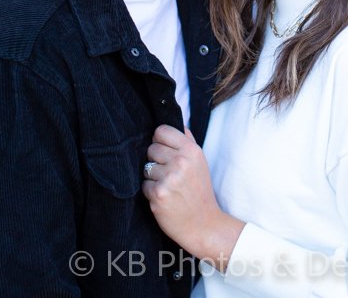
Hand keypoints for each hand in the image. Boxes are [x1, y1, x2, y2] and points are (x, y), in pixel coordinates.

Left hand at [142, 125, 242, 268]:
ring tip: (168, 187)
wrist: (204, 224)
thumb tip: (171, 123)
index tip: (165, 152)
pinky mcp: (158, 194)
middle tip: (169, 174)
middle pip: (151, 148)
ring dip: (153, 177)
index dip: (160, 141)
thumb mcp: (200, 162)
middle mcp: (181, 161)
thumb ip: (186, 142)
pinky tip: (164, 198)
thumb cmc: (199, 192)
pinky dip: (151, 192)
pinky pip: (144, 185)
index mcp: (192, 150)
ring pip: (146, 167)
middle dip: (156, 160)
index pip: (161, 130)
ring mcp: (169, 178)